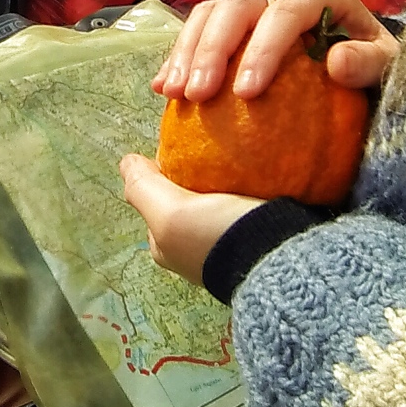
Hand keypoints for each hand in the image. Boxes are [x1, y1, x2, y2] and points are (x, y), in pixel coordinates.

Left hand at [121, 155, 260, 289]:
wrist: (279, 260)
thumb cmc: (217, 237)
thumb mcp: (168, 213)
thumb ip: (143, 188)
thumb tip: (126, 163)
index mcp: (167, 245)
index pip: (156, 197)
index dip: (164, 169)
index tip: (185, 146)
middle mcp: (192, 250)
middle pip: (186, 199)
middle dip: (194, 176)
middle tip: (212, 150)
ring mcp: (226, 246)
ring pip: (217, 202)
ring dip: (224, 182)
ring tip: (237, 157)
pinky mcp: (257, 239)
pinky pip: (245, 206)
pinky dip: (247, 189)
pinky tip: (256, 173)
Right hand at [150, 0, 396, 104]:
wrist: (366, 71)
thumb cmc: (377, 70)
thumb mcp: (390, 70)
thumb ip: (371, 64)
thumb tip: (336, 62)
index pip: (289, 10)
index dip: (264, 46)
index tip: (246, 93)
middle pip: (240, 5)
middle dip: (213, 48)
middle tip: (198, 96)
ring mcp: (256, 3)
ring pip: (212, 12)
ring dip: (187, 51)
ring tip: (173, 94)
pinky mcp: (234, 24)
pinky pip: (199, 30)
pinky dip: (179, 58)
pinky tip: (163, 90)